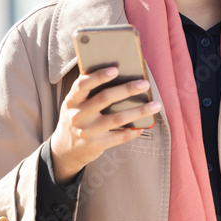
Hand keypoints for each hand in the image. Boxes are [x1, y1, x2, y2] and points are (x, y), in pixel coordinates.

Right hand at [49, 66, 161, 185]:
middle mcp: (78, 115)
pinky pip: (120, 136)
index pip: (82, 85)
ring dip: (139, 111)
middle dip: (127, 89)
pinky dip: (134, 130)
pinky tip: (144, 125)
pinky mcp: (97, 145)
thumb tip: (120, 76)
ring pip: (117, 118)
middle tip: (145, 84)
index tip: (115, 69)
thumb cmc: (76, 119)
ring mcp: (87, 131)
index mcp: (72, 101)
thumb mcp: (74, 105)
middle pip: (105, 98)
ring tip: (155, 105)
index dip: (98, 76)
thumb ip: (88, 92)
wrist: (64, 151)